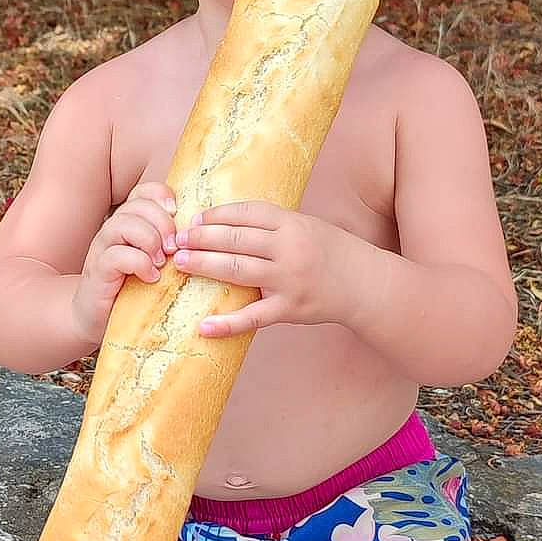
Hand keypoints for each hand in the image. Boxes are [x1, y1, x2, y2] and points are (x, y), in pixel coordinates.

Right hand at [69, 180, 179, 344]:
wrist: (99, 318)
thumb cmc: (134, 288)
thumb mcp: (157, 261)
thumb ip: (173, 243)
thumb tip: (205, 234)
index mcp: (129, 221)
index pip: (145, 191)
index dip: (162, 196)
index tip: (177, 216)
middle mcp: (113, 229)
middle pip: (138, 204)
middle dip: (163, 223)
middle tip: (174, 247)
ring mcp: (102, 248)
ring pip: (124, 224)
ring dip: (150, 241)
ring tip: (161, 263)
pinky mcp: (98, 270)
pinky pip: (117, 255)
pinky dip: (139, 264)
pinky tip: (150, 277)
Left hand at [172, 201, 365, 337]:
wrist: (365, 284)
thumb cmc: (330, 252)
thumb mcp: (306, 226)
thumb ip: (272, 225)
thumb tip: (228, 221)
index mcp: (292, 224)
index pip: (247, 214)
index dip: (217, 215)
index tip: (194, 219)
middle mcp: (289, 248)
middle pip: (237, 239)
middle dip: (202, 238)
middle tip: (176, 240)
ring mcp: (289, 280)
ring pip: (239, 270)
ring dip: (206, 266)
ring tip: (182, 264)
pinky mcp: (290, 308)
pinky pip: (254, 317)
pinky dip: (228, 323)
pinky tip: (204, 326)